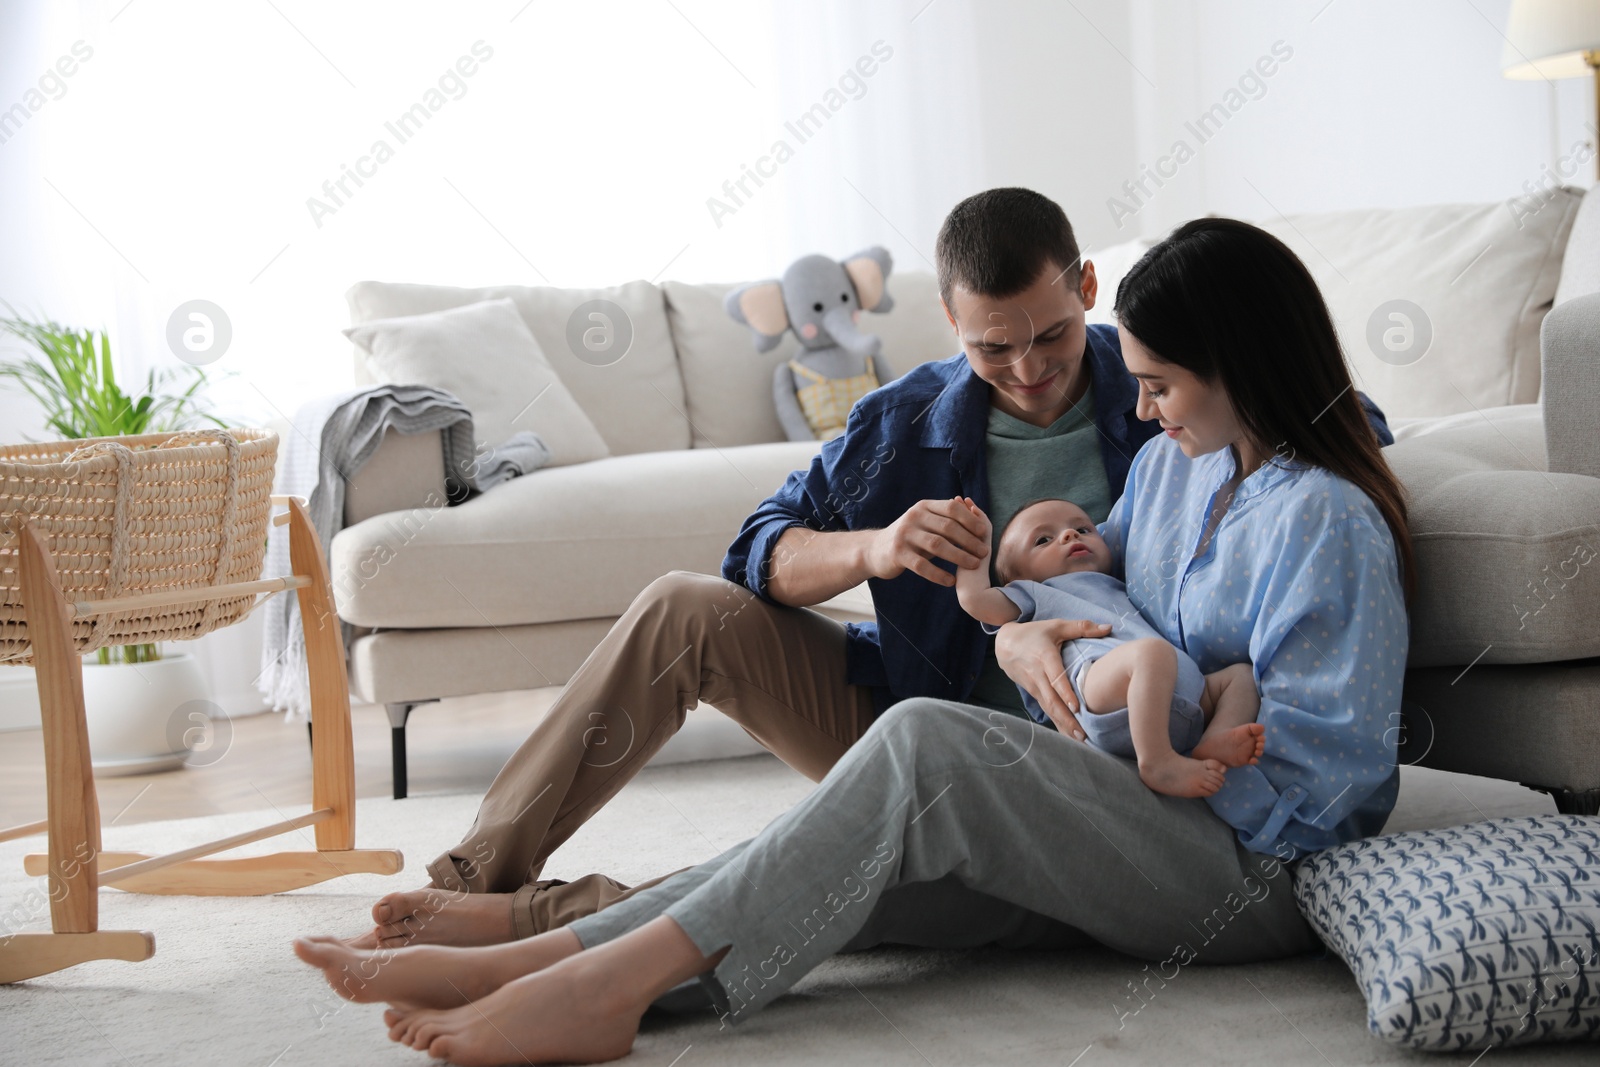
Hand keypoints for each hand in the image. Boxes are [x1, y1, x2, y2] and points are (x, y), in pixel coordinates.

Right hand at [867, 496, 988, 587]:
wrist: (875, 550)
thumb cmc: (910, 537)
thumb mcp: (925, 523)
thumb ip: (946, 520)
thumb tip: (978, 518)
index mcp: (923, 507)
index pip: (952, 508)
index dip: (970, 520)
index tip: (984, 533)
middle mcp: (913, 517)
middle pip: (948, 527)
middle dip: (969, 540)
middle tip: (984, 553)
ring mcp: (904, 535)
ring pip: (937, 545)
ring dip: (959, 556)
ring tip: (974, 565)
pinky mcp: (897, 554)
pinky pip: (922, 566)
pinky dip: (939, 574)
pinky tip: (951, 581)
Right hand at [995, 618, 1110, 740]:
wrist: (1005, 644)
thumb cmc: (1035, 634)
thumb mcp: (1056, 625)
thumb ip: (1082, 627)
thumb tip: (1109, 628)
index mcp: (1045, 657)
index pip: (1055, 678)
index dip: (1065, 694)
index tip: (1077, 708)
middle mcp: (1037, 675)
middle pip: (1052, 700)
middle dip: (1067, 719)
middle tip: (1082, 735)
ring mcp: (1034, 686)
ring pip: (1049, 708)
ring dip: (1063, 725)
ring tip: (1080, 740)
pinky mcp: (1033, 693)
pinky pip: (1047, 710)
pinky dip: (1058, 723)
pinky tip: (1068, 735)